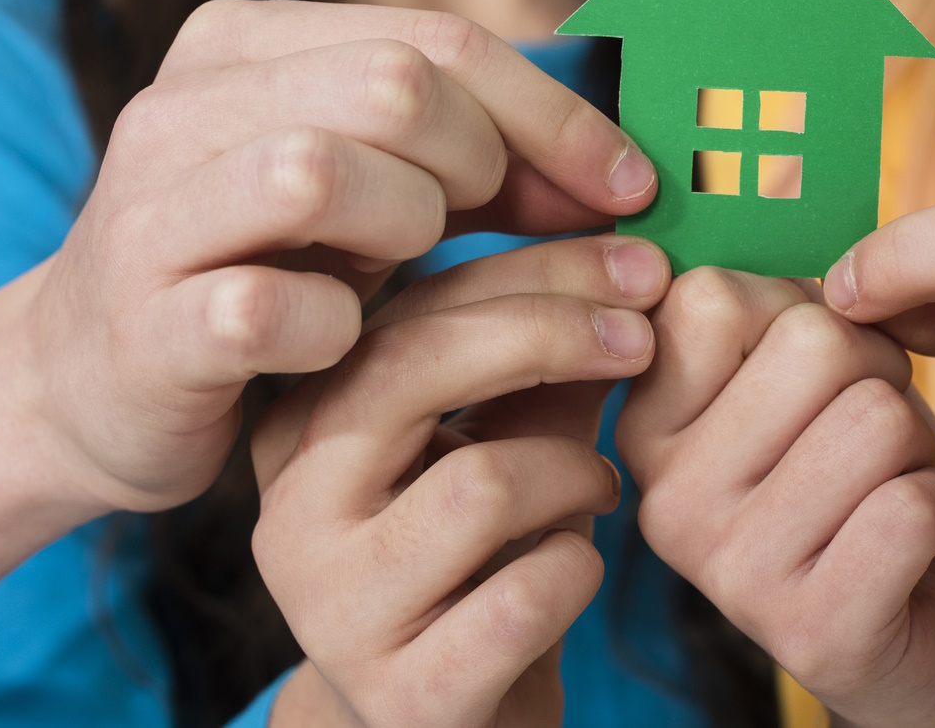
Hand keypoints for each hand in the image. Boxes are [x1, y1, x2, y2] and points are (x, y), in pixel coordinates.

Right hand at [14, 0, 656, 515]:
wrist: (92, 386)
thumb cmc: (262, 276)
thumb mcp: (367, 198)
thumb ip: (477, 166)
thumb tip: (625, 176)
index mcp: (241, 48)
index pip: (436, 40)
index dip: (554, 115)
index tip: (628, 186)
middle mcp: (182, 111)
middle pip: (391, 86)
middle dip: (481, 165)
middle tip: (491, 229)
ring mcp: (150, 217)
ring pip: (317, 170)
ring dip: (404, 228)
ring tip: (405, 272)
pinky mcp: (143, 327)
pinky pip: (265, 306)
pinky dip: (332, 329)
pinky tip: (341, 343)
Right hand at [251, 234, 671, 726]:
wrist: (444, 725)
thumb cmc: (485, 559)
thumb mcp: (506, 438)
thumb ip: (546, 355)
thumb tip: (633, 253)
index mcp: (302, 423)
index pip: (410, 306)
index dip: (539, 269)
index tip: (641, 261)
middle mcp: (292, 510)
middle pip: (416, 368)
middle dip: (554, 335)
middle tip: (642, 341)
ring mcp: (336, 608)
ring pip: (484, 483)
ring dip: (575, 474)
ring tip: (594, 492)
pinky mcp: (404, 693)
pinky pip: (527, 593)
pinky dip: (580, 568)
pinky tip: (574, 569)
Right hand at [616, 269, 934, 727]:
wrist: (923, 638)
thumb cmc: (863, 477)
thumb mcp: (802, 375)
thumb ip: (767, 296)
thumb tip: (753, 183)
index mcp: (643, 421)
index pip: (713, 293)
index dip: (804, 310)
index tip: (805, 374)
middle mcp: (661, 498)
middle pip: (813, 345)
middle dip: (876, 375)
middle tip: (864, 442)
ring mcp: (728, 572)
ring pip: (877, 418)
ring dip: (914, 446)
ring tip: (886, 493)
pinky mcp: (810, 633)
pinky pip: (916, 504)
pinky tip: (911, 551)